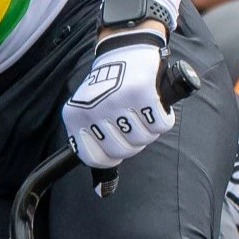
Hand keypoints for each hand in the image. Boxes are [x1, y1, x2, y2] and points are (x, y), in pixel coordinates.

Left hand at [64, 27, 174, 169]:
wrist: (125, 46)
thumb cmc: (111, 86)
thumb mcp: (92, 114)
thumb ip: (97, 150)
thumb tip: (102, 192)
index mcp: (75, 117)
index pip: (95, 159)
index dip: (113, 154)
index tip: (118, 139)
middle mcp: (93, 109)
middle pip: (123, 152)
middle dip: (134, 140)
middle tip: (133, 120)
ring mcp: (116, 101)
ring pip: (144, 139)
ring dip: (149, 127)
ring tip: (142, 107)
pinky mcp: (141, 92)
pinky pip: (161, 125)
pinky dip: (163, 116)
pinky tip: (154, 102)